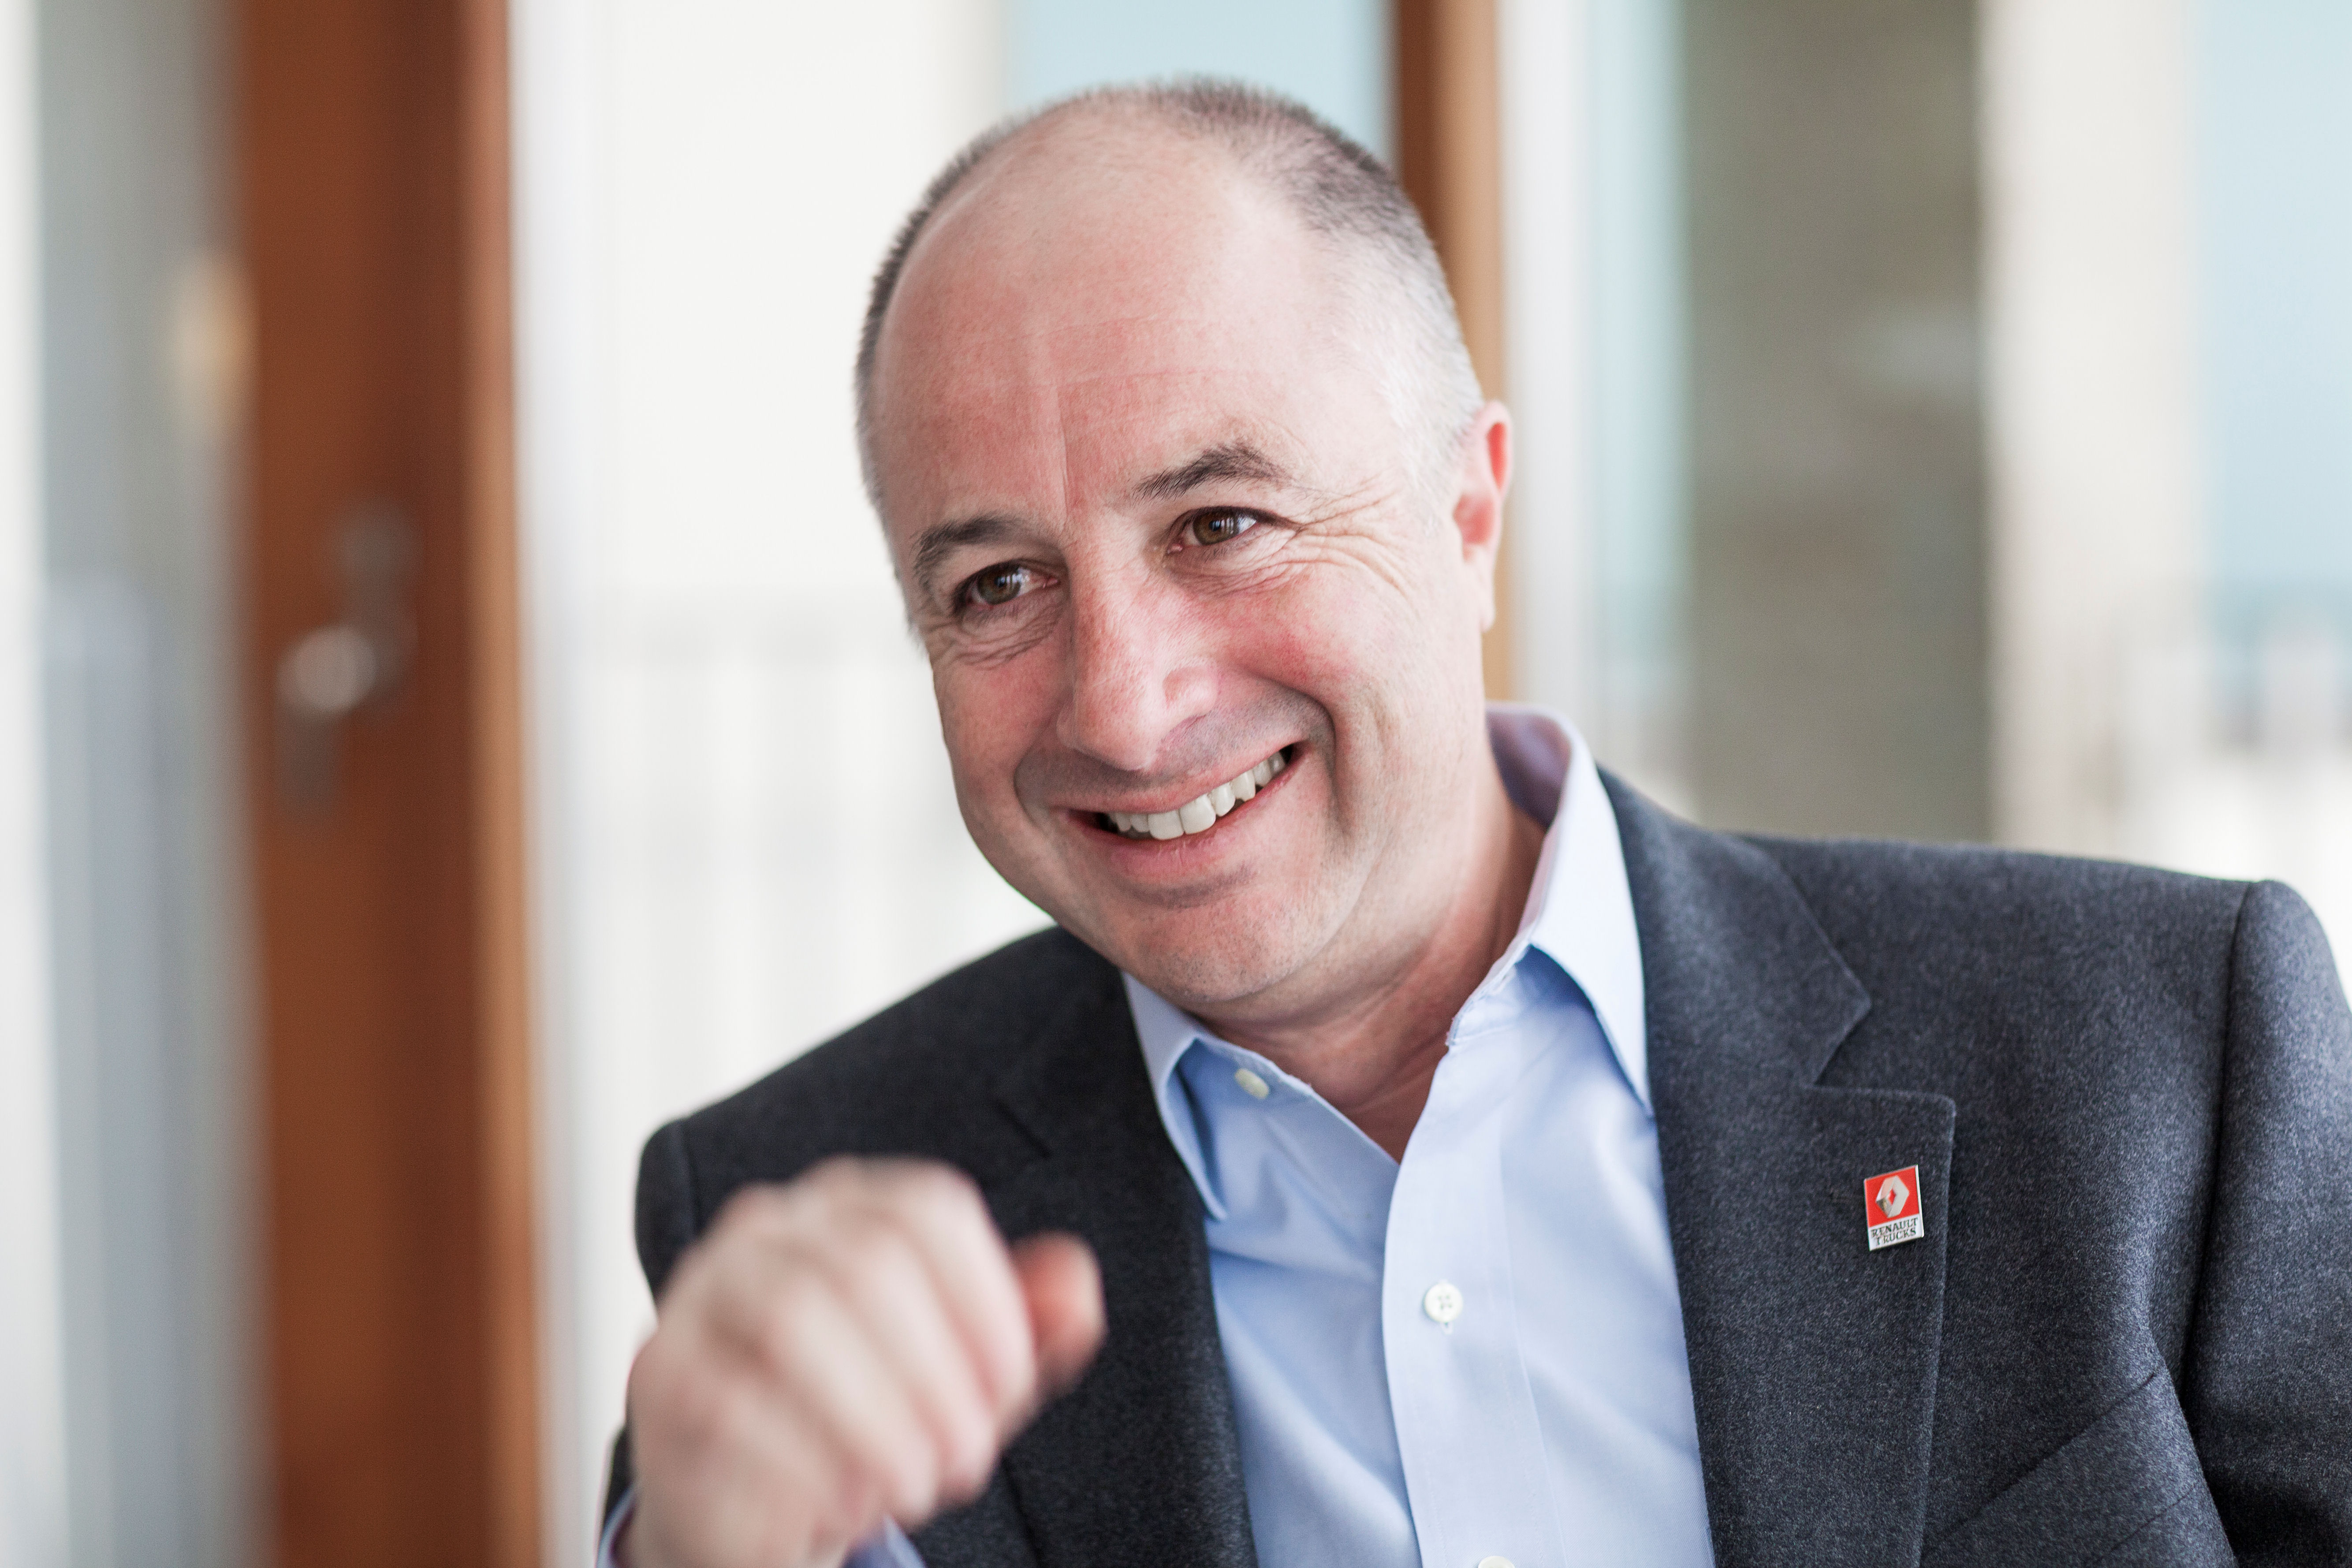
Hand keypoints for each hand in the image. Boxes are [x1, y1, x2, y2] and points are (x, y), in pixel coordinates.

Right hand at [621, 1158, 1104, 1567]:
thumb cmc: (871, 1424)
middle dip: (937, 1374)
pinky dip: (811, 1464)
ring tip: (914, 1481)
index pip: (929, 1211)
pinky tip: (845, 1501)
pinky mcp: (662, 1377)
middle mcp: (767, 1230)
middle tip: (968, 1457)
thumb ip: (1029, 1332)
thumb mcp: (967, 1382)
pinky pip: (733, 1405)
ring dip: (877, 1418)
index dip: (988, 1302)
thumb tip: (1076, 1285)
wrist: (754, 1508)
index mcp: (848, 1208)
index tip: (1011, 1387)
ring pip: (794, 1321)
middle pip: (867, 1263)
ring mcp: (702, 1297)